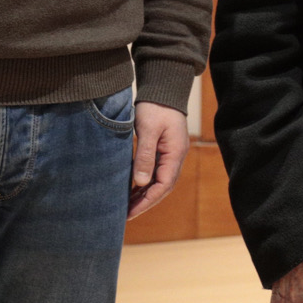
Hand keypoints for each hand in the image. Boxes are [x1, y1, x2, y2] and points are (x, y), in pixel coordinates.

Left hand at [126, 101, 190, 218]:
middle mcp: (176, 156)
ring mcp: (171, 152)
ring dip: (145, 194)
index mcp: (175, 153)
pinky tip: (132, 188)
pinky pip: (156, 171)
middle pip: (163, 187)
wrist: (163, 87)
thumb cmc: (156, 107)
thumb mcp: (148, 131)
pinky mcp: (164, 148)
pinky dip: (145, 182)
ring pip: (159, 180)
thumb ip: (145, 157)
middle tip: (125, 215)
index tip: (130, 212)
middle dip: (145, 202)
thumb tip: (142, 183)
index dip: (147, 201)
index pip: (164, 185)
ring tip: (126, 206)